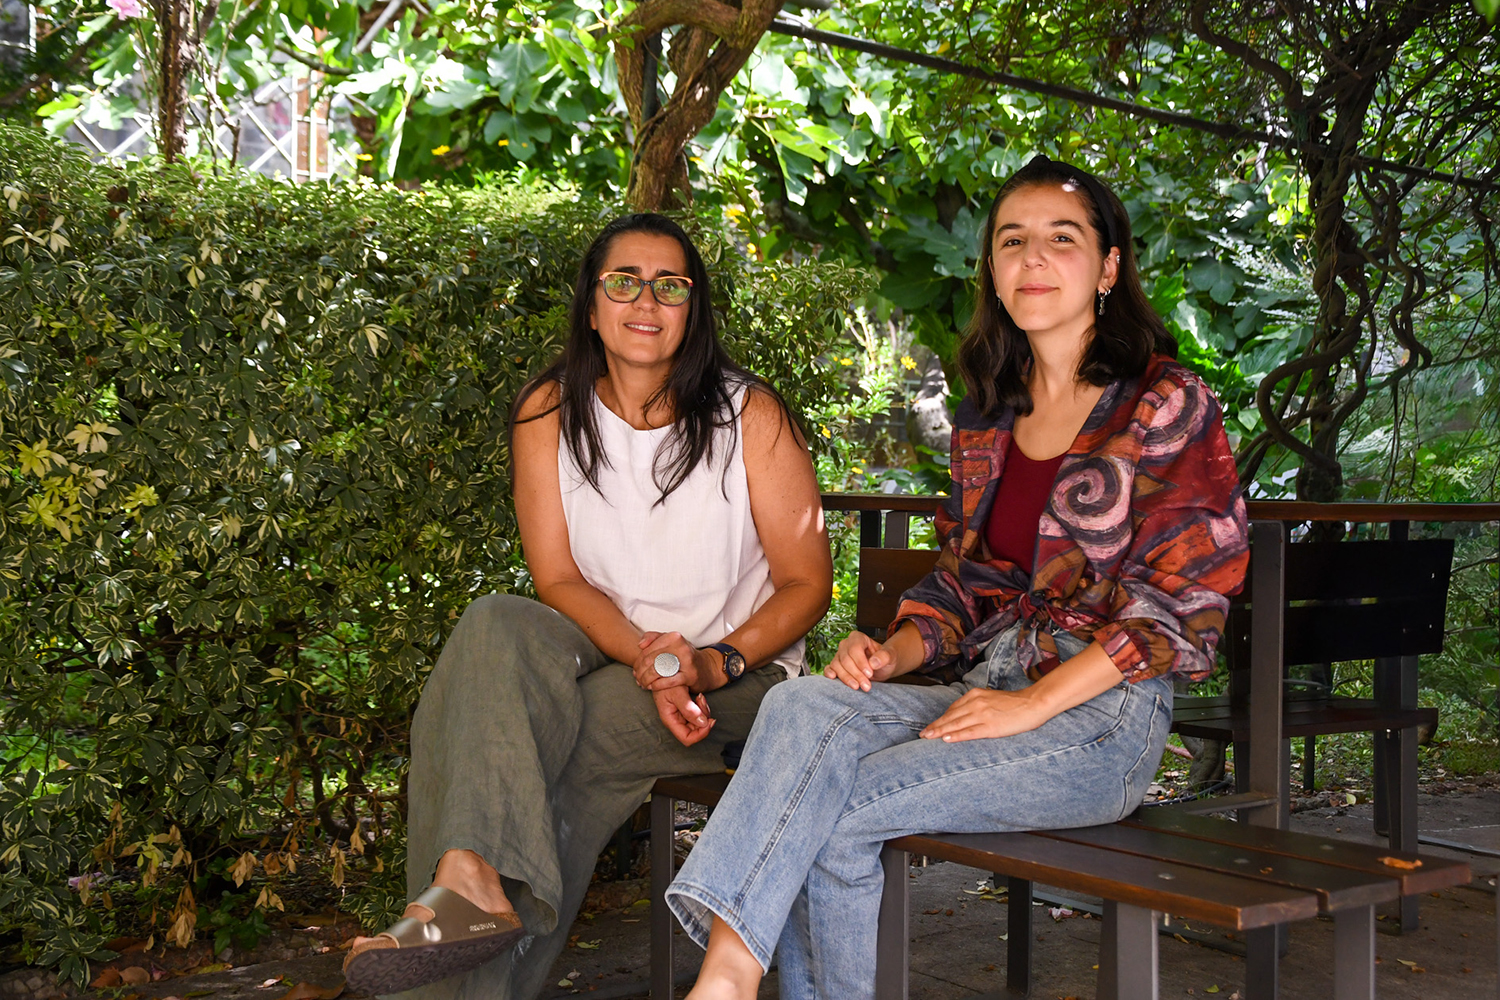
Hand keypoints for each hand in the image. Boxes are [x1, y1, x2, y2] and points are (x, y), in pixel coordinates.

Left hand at [633, 631, 715, 692]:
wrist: (706, 668)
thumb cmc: (684, 656)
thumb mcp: (671, 642)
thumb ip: (653, 638)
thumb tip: (640, 645)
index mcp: (673, 637)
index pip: (647, 650)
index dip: (637, 661)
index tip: (635, 669)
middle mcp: (680, 646)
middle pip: (650, 661)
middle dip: (640, 672)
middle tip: (637, 678)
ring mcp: (686, 661)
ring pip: (657, 670)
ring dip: (646, 679)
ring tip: (643, 684)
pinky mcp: (690, 675)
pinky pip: (667, 681)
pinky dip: (657, 685)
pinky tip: (652, 687)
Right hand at [653, 686, 714, 745]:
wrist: (664, 670)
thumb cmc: (665, 680)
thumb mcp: (677, 692)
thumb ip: (688, 708)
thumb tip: (703, 723)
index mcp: (670, 720)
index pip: (687, 738)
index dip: (700, 734)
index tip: (709, 722)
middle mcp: (676, 721)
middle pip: (695, 731)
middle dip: (703, 719)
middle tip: (703, 703)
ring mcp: (681, 716)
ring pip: (698, 723)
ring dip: (703, 711)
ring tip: (700, 697)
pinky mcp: (686, 709)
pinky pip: (698, 714)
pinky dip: (702, 707)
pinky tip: (700, 697)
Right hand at [824, 630, 899, 691]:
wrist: (881, 667)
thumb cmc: (885, 660)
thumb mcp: (890, 657)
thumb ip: (884, 657)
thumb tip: (873, 662)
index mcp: (858, 638)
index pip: (855, 648)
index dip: (861, 662)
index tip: (870, 674)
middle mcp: (846, 645)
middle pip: (846, 659)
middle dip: (856, 674)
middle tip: (867, 686)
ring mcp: (839, 655)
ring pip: (837, 665)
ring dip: (846, 678)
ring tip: (858, 687)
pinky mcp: (835, 666)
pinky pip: (829, 668)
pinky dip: (829, 673)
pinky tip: (833, 678)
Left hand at [920, 688, 1044, 742]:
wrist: (1033, 703)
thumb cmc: (1014, 703)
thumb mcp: (990, 699)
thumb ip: (976, 705)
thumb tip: (963, 715)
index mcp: (975, 695)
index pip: (952, 709)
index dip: (940, 719)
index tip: (930, 726)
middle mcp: (976, 703)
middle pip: (950, 716)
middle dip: (935, 726)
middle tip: (922, 734)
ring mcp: (983, 714)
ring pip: (956, 724)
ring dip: (940, 731)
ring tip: (928, 737)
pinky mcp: (991, 726)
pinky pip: (970, 732)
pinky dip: (957, 736)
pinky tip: (946, 739)